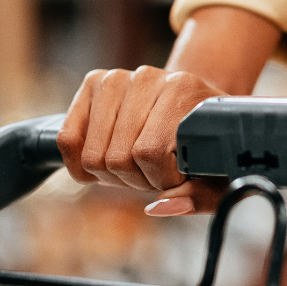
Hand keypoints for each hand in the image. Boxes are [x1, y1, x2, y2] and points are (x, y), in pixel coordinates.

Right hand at [57, 5, 282, 215]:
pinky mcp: (93, 83)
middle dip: (138, 179)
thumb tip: (158, 208)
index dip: (162, 179)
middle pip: (118, 158)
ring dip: (114, 174)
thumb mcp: (218, 173)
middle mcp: (148, 77)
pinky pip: (67, 140)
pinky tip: (104, 164)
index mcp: (184, 91)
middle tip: (156, 170)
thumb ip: (199, 196)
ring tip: (137, 163)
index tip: (178, 174)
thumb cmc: (207, 144)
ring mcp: (117, 77)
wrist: (194, 105)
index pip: (150, 154)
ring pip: (93, 156)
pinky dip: (80, 164)